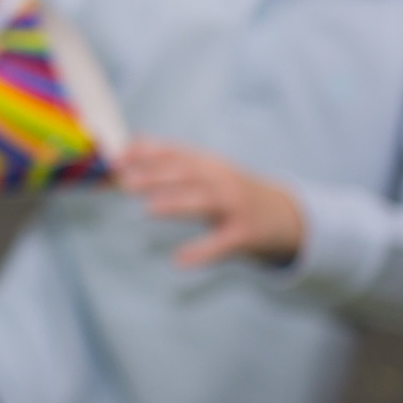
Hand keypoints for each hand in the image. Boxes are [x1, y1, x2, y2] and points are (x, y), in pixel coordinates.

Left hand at [114, 141, 305, 267]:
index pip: (175, 153)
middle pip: (188, 174)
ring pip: (205, 202)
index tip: (117, 158)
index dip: (146, 153)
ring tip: (149, 209)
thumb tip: (130, 142)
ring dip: (177, 204)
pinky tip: (180, 260)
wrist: (285, 215)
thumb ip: (170, 160)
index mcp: (208, 164)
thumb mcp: (205, 170)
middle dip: (156, 176)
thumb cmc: (231, 191)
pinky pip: (222, 243)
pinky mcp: (245, 234)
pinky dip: (203, 251)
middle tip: (125, 182)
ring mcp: (235, 207)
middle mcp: (222, 180)